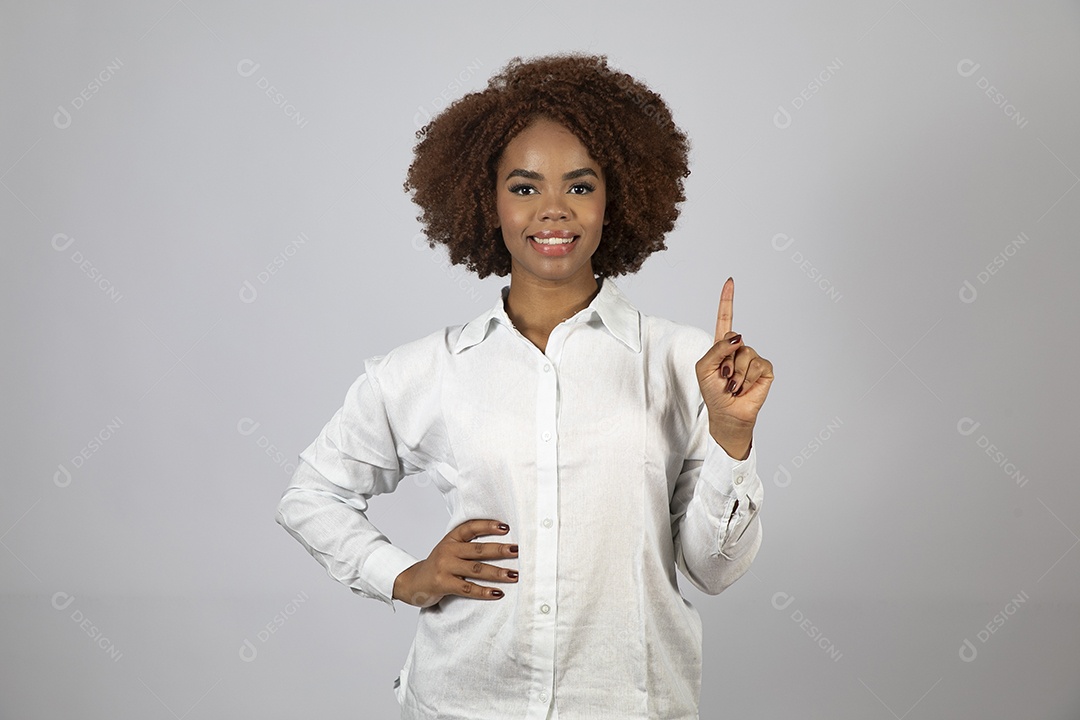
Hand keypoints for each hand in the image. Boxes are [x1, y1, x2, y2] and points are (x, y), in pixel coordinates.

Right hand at [392, 519, 518, 607]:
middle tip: (518, 551)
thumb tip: (502, 544)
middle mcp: (448, 550)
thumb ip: (469, 545)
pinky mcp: (442, 584)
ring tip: (514, 575)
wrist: (412, 582)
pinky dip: (484, 591)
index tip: (506, 527)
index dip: (488, 526)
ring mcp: (444, 567)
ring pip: (476, 569)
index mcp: (451, 538)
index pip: (471, 527)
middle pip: (478, 550)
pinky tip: (497, 593)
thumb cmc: (439, 565)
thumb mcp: (450, 549)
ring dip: (497, 573)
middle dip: (500, 550)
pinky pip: (467, 588)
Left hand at [695, 277, 773, 458]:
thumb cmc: (713, 392)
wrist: (727, 413)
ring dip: (735, 374)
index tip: (730, 281)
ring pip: (745, 354)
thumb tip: (738, 336)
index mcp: (722, 346)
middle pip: (733, 338)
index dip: (727, 300)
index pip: (725, 318)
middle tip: (724, 377)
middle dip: (725, 360)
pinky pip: (757, 365)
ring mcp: (753, 358)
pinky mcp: (765, 369)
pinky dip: (747, 379)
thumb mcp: (704, 367)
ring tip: (733, 386)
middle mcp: (739, 348)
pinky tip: (744, 388)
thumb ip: (716, 348)